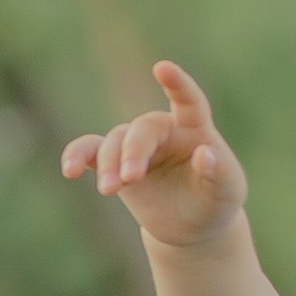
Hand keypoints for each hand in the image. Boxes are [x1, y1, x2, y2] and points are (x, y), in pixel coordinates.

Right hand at [60, 57, 247, 245]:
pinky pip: (91, 151)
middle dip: (133, 152)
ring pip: (115, 141)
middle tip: (129, 178)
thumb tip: (205, 154)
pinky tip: (70, 170)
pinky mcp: (114, 163)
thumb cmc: (214, 201)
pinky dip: (77, 156)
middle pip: (142, 130)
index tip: (162, 69)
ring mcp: (136, 145)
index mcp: (195, 129)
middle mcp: (163, 131)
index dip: (177, 84)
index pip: (188, 101)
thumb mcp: (226, 192)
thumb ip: (218, 173)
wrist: (190, 226)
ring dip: (109, 164)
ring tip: (108, 190)